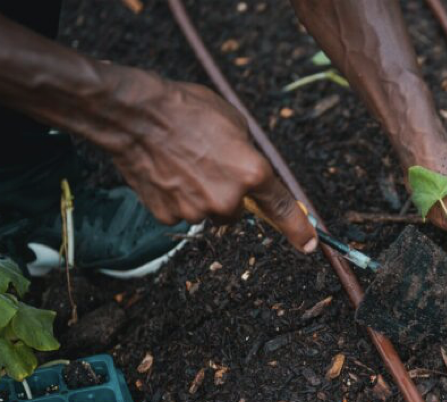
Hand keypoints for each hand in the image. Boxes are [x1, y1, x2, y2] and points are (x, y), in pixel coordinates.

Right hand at [105, 78, 317, 253]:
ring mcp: (197, 210)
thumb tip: (250, 171)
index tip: (309, 245)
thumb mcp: (235, 123)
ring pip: (208, 212)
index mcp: (252, 173)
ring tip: (182, 163)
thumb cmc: (187, 110)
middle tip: (209, 164)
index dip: (298, 229)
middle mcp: (227, 199)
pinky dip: (176, 197)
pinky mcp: (168, 215)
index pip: (281, 208)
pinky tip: (166, 173)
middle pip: (237, 211)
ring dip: (201, 195)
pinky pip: (181, 212)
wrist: (137, 116)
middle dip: (229, 194)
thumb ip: (248, 154)